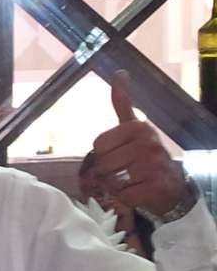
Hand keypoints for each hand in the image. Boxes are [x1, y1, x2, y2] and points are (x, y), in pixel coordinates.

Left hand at [90, 70, 185, 215]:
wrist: (172, 187)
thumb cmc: (146, 157)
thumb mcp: (135, 129)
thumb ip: (123, 104)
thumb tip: (119, 72)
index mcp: (139, 127)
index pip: (98, 145)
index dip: (104, 154)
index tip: (121, 153)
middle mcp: (147, 144)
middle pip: (102, 163)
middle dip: (108, 171)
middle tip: (127, 170)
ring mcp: (152, 166)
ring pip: (110, 180)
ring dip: (115, 185)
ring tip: (132, 181)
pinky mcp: (153, 188)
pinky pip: (121, 196)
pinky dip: (125, 199)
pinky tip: (139, 192)